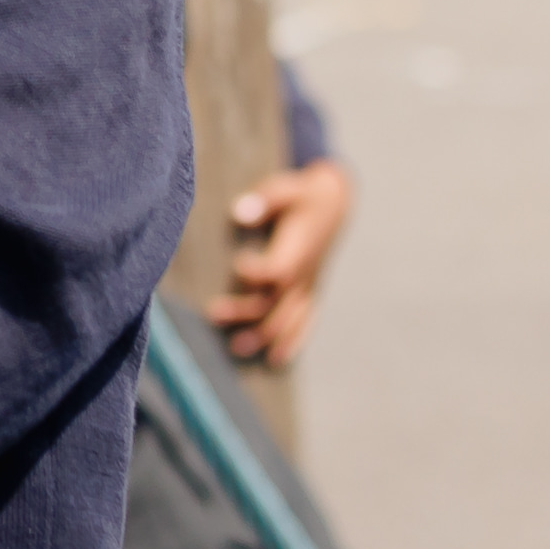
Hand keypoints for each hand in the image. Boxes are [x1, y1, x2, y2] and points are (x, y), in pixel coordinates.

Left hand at [219, 157, 353, 364]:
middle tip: (214, 314)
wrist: (335, 202)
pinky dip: (294, 340)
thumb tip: (240, 212)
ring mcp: (310, 284)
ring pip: (289, 317)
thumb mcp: (286, 188)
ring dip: (265, 335)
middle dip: (247, 312)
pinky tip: (277, 360)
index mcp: (298, 249)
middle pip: (277, 301)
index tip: (237, 264)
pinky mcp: (312, 289)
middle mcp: (305, 272)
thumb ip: (265, 200)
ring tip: (237, 348)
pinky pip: (306, 320)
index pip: (279, 270)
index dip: (258, 272)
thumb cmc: (302, 194)